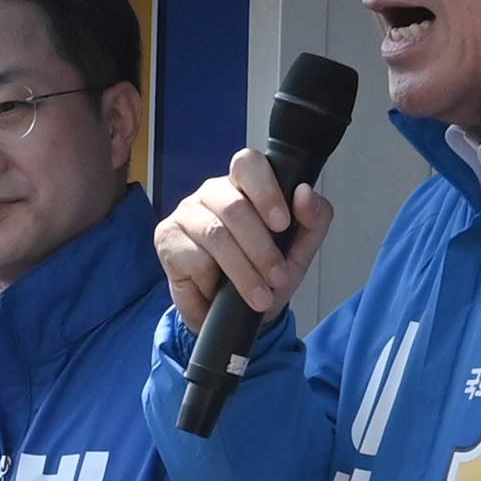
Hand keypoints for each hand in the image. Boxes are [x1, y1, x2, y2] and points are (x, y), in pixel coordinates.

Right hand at [151, 149, 330, 339]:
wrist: (235, 316)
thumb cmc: (264, 274)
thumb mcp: (299, 251)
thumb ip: (313, 220)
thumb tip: (305, 194)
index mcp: (244, 185)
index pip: (249, 164)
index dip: (266, 191)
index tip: (281, 224)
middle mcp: (213, 193)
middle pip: (234, 207)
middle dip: (261, 248)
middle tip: (277, 277)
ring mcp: (186, 213)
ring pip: (215, 234)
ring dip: (243, 271)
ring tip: (259, 295)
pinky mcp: (167, 238)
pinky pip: (192, 256)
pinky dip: (212, 280)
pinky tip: (218, 291)